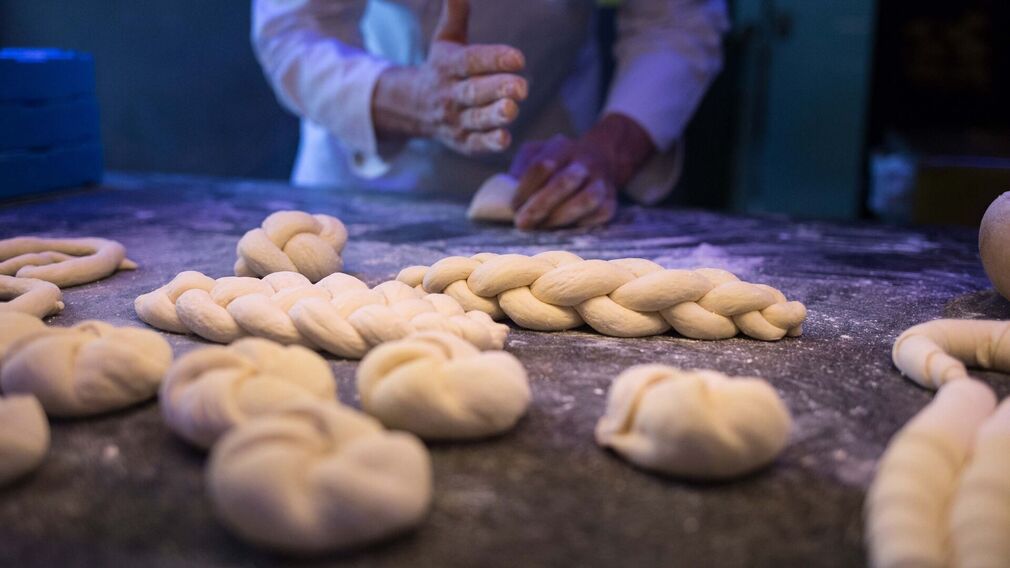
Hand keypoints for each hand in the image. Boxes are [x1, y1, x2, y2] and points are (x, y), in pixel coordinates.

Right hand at [372, 0, 527, 154]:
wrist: (415, 107)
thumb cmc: (442, 67)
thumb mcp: (446, 39)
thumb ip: (456, 14)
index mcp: (448, 65)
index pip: (471, 61)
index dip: (494, 59)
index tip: (518, 58)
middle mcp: (450, 93)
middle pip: (473, 91)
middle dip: (497, 89)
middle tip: (521, 87)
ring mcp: (455, 120)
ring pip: (476, 119)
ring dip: (494, 116)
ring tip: (513, 110)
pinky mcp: (462, 142)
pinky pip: (475, 144)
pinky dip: (489, 143)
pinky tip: (506, 138)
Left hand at [509, 114, 656, 229]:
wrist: (602, 158)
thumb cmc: (558, 161)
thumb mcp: (536, 153)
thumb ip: (521, 169)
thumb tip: (507, 195)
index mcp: (562, 147)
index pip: (542, 165)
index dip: (525, 188)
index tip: (513, 207)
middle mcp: (584, 161)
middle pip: (564, 182)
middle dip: (540, 205)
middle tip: (522, 223)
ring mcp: (602, 181)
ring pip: (586, 199)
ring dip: (560, 217)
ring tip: (541, 227)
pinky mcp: (612, 201)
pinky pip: (599, 215)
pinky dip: (580, 224)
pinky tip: (563, 228)